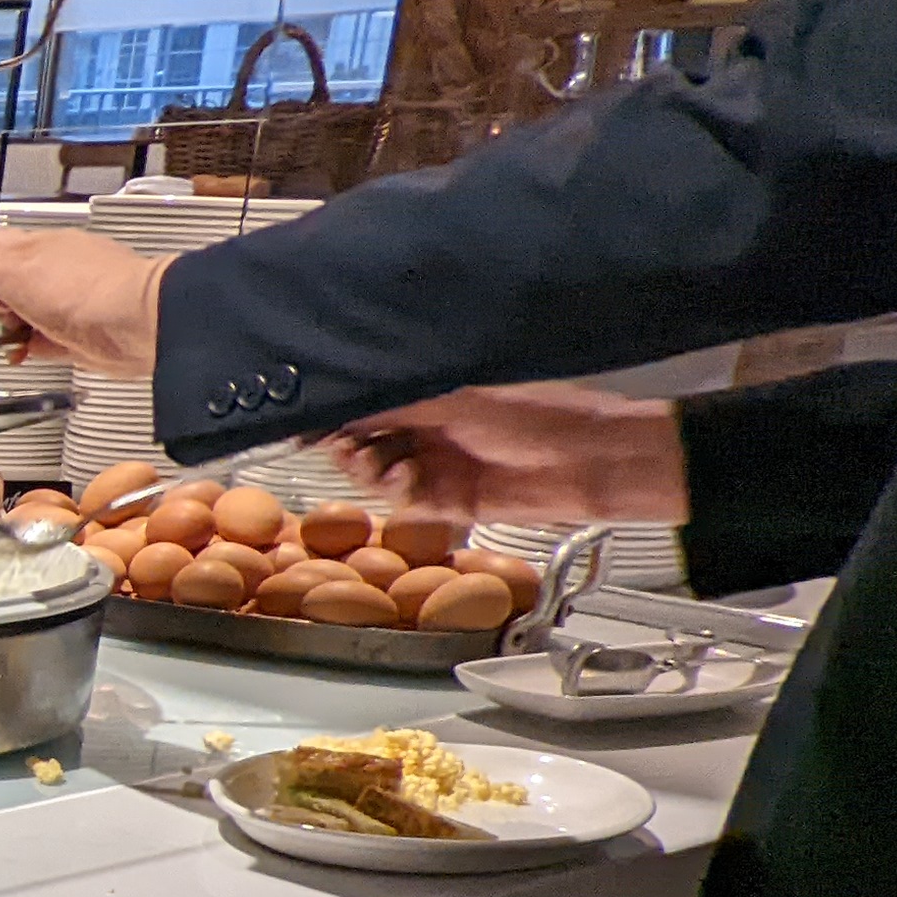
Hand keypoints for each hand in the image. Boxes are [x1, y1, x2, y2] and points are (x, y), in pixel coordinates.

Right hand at [0, 222, 165, 371]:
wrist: (134, 322)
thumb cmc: (81, 291)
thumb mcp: (11, 269)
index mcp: (34, 246)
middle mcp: (50, 269)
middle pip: (1, 284)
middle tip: (2, 311)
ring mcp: (64, 302)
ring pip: (20, 314)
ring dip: (10, 329)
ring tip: (17, 335)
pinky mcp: (76, 335)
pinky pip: (41, 342)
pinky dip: (31, 350)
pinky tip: (30, 352)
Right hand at [326, 383, 685, 523]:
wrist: (588, 461)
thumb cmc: (538, 414)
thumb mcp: (455, 399)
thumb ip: (394, 402)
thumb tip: (340, 404)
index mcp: (435, 394)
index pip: (370, 403)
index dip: (338, 412)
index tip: (307, 421)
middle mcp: (434, 429)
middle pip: (368, 439)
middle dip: (349, 442)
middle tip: (341, 443)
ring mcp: (442, 465)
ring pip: (380, 473)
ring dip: (370, 468)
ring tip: (374, 460)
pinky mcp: (453, 502)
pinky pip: (408, 501)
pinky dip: (399, 492)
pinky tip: (404, 479)